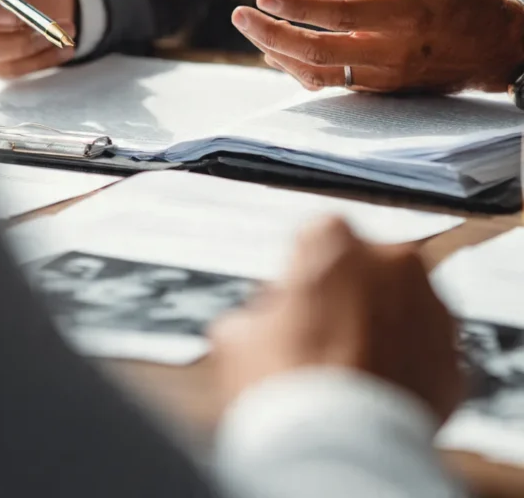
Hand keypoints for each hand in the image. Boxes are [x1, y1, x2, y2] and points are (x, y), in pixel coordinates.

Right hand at [210, 218, 460, 425]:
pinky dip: (408, 369)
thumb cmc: (284, 385)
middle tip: (322, 340)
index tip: (293, 302)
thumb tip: (261, 323)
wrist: (337, 452)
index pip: (316, 238)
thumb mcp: (236, 337)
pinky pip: (427, 355)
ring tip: (351, 372)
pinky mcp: (454, 359)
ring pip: (403, 308)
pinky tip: (377, 394)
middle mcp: (393, 261)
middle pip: (367, 269)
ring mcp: (432, 309)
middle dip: (349, 297)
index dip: (301, 273)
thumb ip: (257, 314)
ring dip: (383, 329)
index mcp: (336, 239)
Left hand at [232, 0, 523, 93]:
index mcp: (407, 15)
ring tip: (250, 30)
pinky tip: (277, 52)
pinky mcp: (381, 89)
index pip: (342, 15)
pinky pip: (332, 85)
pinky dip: (299, 70)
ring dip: (280, 54)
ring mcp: (385, 76)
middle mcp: (393, 51)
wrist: (493, 46)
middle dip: (272, 34)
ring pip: (321, 75)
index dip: (299, 7)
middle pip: (319, 53)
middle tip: (239, 16)